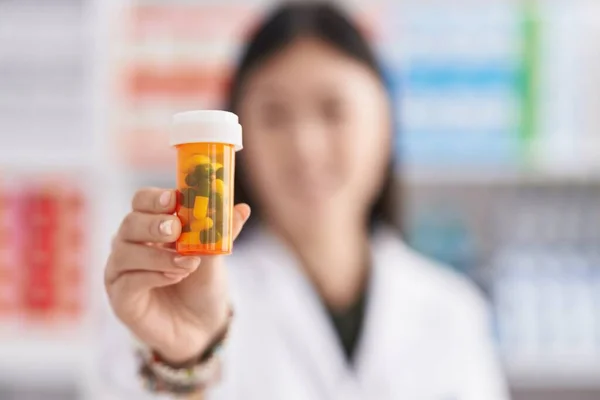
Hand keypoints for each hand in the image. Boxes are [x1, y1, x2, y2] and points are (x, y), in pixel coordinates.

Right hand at [105, 188, 250, 363]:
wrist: (202, 326)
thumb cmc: (202, 285)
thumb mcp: (215, 257)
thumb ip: (222, 233)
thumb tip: (243, 209)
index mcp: (150, 226)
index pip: (142, 201)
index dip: (154, 198)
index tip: (174, 199)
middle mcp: (130, 245)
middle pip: (130, 223)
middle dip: (154, 224)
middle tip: (176, 229)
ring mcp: (121, 272)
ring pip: (126, 252)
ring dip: (158, 255)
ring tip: (188, 264)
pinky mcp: (121, 298)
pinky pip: (127, 281)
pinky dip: (152, 276)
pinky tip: (174, 277)